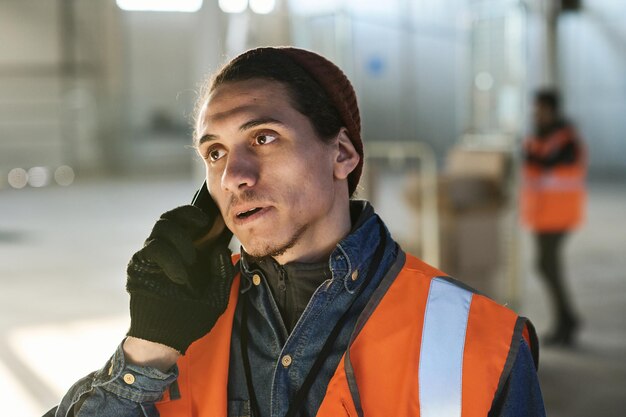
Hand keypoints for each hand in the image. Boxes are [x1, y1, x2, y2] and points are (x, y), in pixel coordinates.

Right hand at [126, 204, 234, 353]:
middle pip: (169, 218)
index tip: (208, 217)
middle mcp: (167, 252)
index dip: (193, 213)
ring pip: (161, 229)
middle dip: (186, 216)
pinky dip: (170, 260)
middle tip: (201, 223)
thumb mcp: (217, 296)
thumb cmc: (191, 319)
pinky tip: (180, 277)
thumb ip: (222, 273)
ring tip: (190, 261)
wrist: (166, 339)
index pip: (184, 223)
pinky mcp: (139, 266)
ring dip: (180, 240)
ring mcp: (151, 258)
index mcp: (186, 254)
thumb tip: (221, 249)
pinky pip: (153, 249)